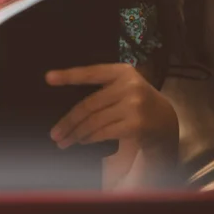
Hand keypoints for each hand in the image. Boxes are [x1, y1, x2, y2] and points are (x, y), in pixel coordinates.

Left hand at [46, 63, 177, 154]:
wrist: (166, 121)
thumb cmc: (135, 102)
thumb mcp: (123, 87)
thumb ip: (101, 88)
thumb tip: (66, 104)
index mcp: (122, 72)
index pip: (91, 73)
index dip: (69, 75)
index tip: (48, 78)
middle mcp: (129, 86)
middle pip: (88, 104)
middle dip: (68, 121)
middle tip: (54, 133)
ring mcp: (134, 106)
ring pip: (94, 121)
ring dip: (76, 134)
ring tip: (63, 141)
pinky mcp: (136, 125)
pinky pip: (104, 132)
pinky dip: (90, 138)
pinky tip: (82, 141)